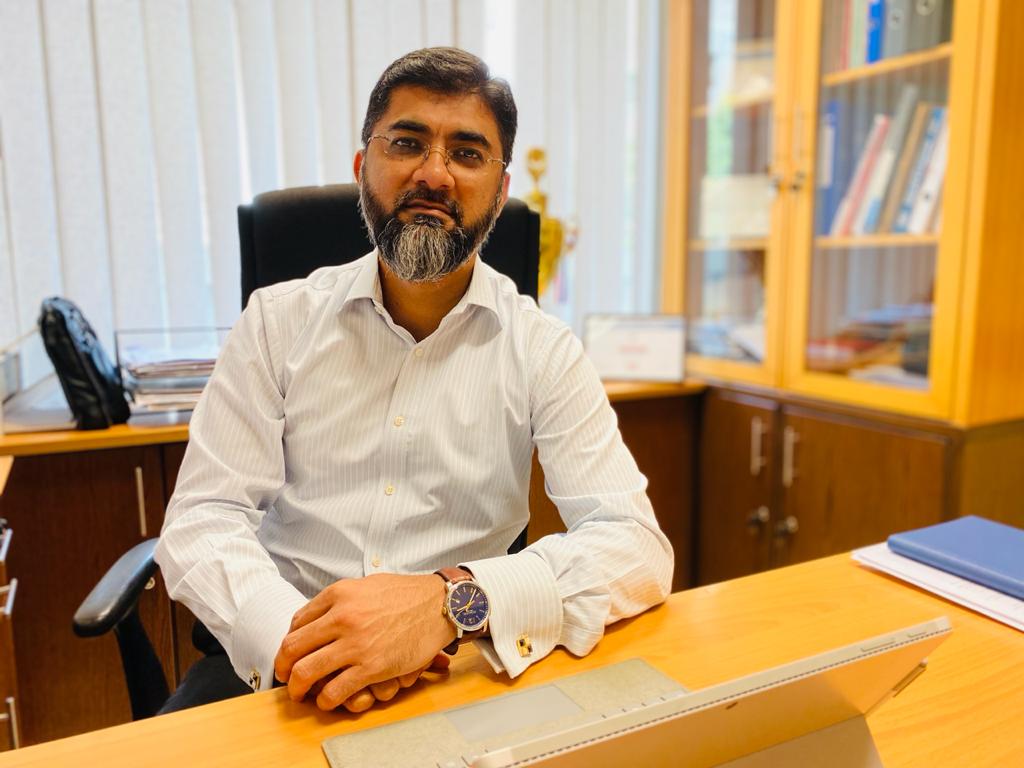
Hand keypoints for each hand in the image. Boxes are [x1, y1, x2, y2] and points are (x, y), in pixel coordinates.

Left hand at [274, 573, 455, 710]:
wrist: (439, 605)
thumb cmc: (407, 594)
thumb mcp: (366, 584)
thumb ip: (340, 599)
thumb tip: (317, 616)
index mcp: (339, 594)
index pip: (296, 622)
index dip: (289, 642)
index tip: (291, 653)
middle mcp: (342, 617)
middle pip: (292, 648)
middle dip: (283, 667)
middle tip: (284, 676)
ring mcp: (355, 644)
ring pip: (306, 672)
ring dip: (297, 688)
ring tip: (300, 693)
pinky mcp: (371, 667)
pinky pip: (334, 690)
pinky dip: (325, 700)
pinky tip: (327, 700)